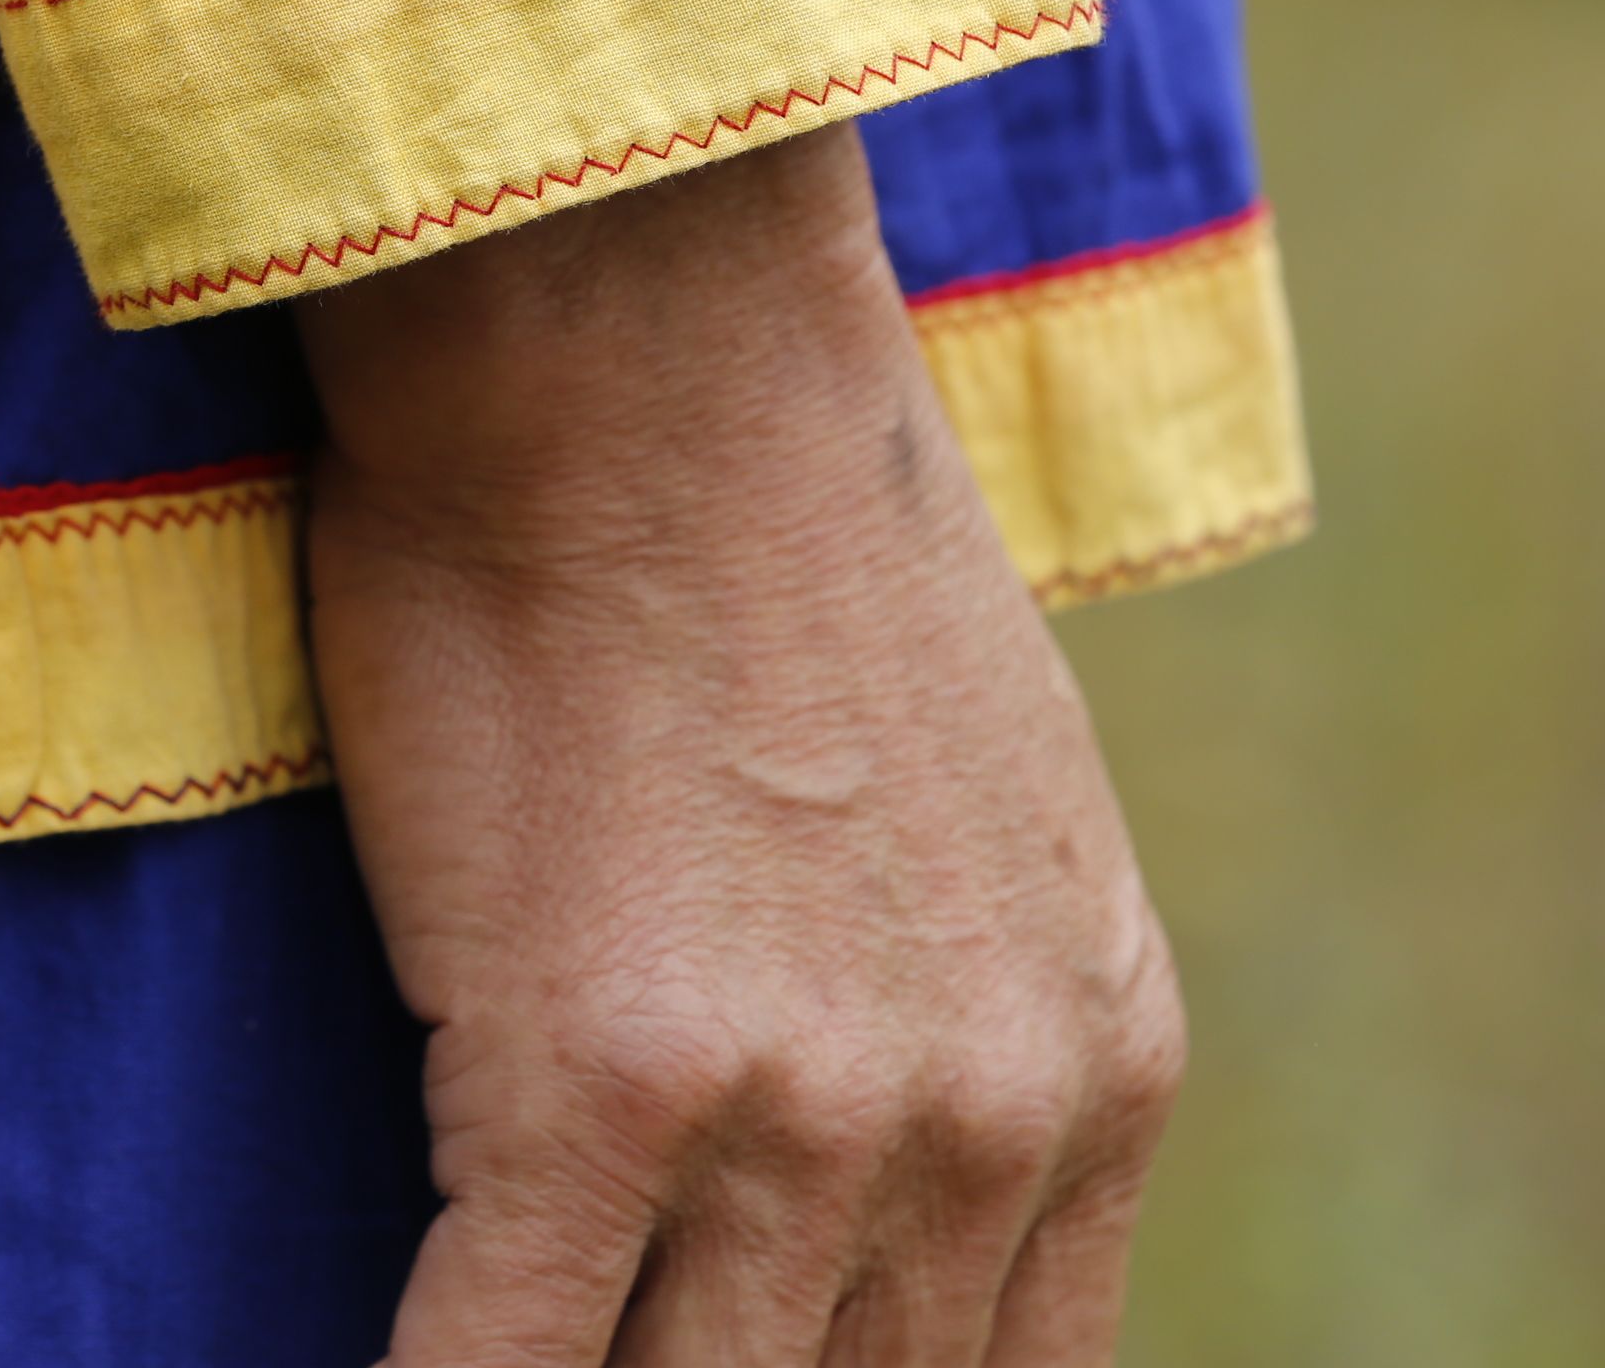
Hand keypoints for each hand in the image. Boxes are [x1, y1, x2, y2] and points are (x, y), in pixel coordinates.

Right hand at [297, 126, 1182, 1365]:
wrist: (642, 339)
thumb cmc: (766, 517)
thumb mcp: (990, 799)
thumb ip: (968, 1014)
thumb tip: (875, 1154)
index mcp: (1092, 1065)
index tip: (756, 1366)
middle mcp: (980, 1122)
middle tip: (628, 1338)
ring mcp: (797, 1122)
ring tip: (511, 1343)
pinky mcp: (592, 1091)